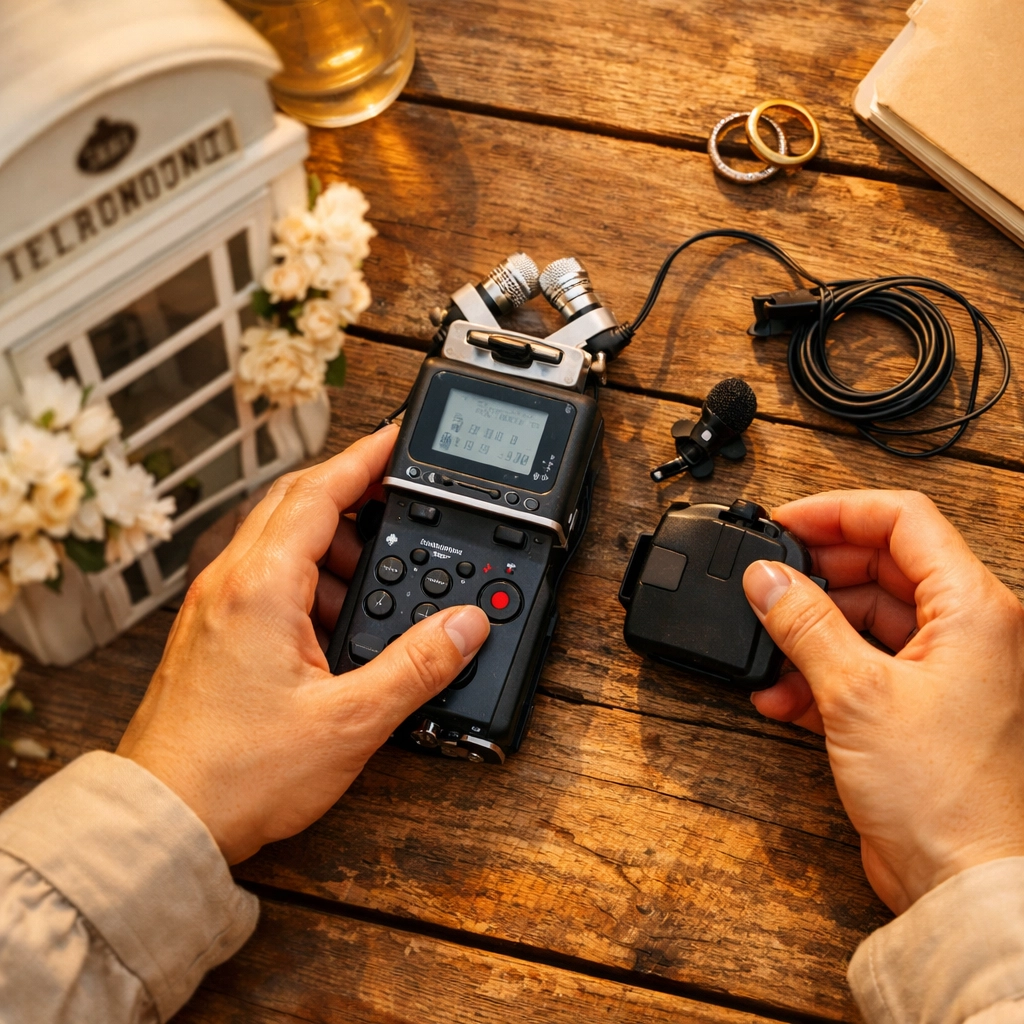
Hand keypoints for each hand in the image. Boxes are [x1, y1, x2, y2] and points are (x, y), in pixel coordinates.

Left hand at [117, 426, 489, 863]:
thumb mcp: (349, 721)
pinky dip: (307, 579)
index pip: (318, 492)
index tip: (397, 439)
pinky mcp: (212, 634)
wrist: (166, 819)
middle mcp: (229, 585)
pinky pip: (265, 578)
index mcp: (259, 588)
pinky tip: (335, 621)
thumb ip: (416, 667)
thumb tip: (466, 627)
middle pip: (294, 504)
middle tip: (396, 500)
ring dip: (329, 543)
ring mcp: (214, 607)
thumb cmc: (237, 775)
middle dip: (351, 494)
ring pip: (278, 540)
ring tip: (373, 577)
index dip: (364, 458)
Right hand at [742, 490, 1023, 913]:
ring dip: (810, 633)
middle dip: (816, 576)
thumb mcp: (857, 694)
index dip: (837, 511)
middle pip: (882, 567)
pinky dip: (818, 673)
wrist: (966, 887)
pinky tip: (781, 696)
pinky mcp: (919, 709)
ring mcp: (944, 672)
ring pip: (865, 620)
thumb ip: (804, 625)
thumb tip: (767, 580)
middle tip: (765, 582)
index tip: (784, 522)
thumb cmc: (950, 798)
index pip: (903, 521)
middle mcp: (967, 632)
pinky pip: (863, 666)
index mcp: (975, 608)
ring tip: (766, 651)